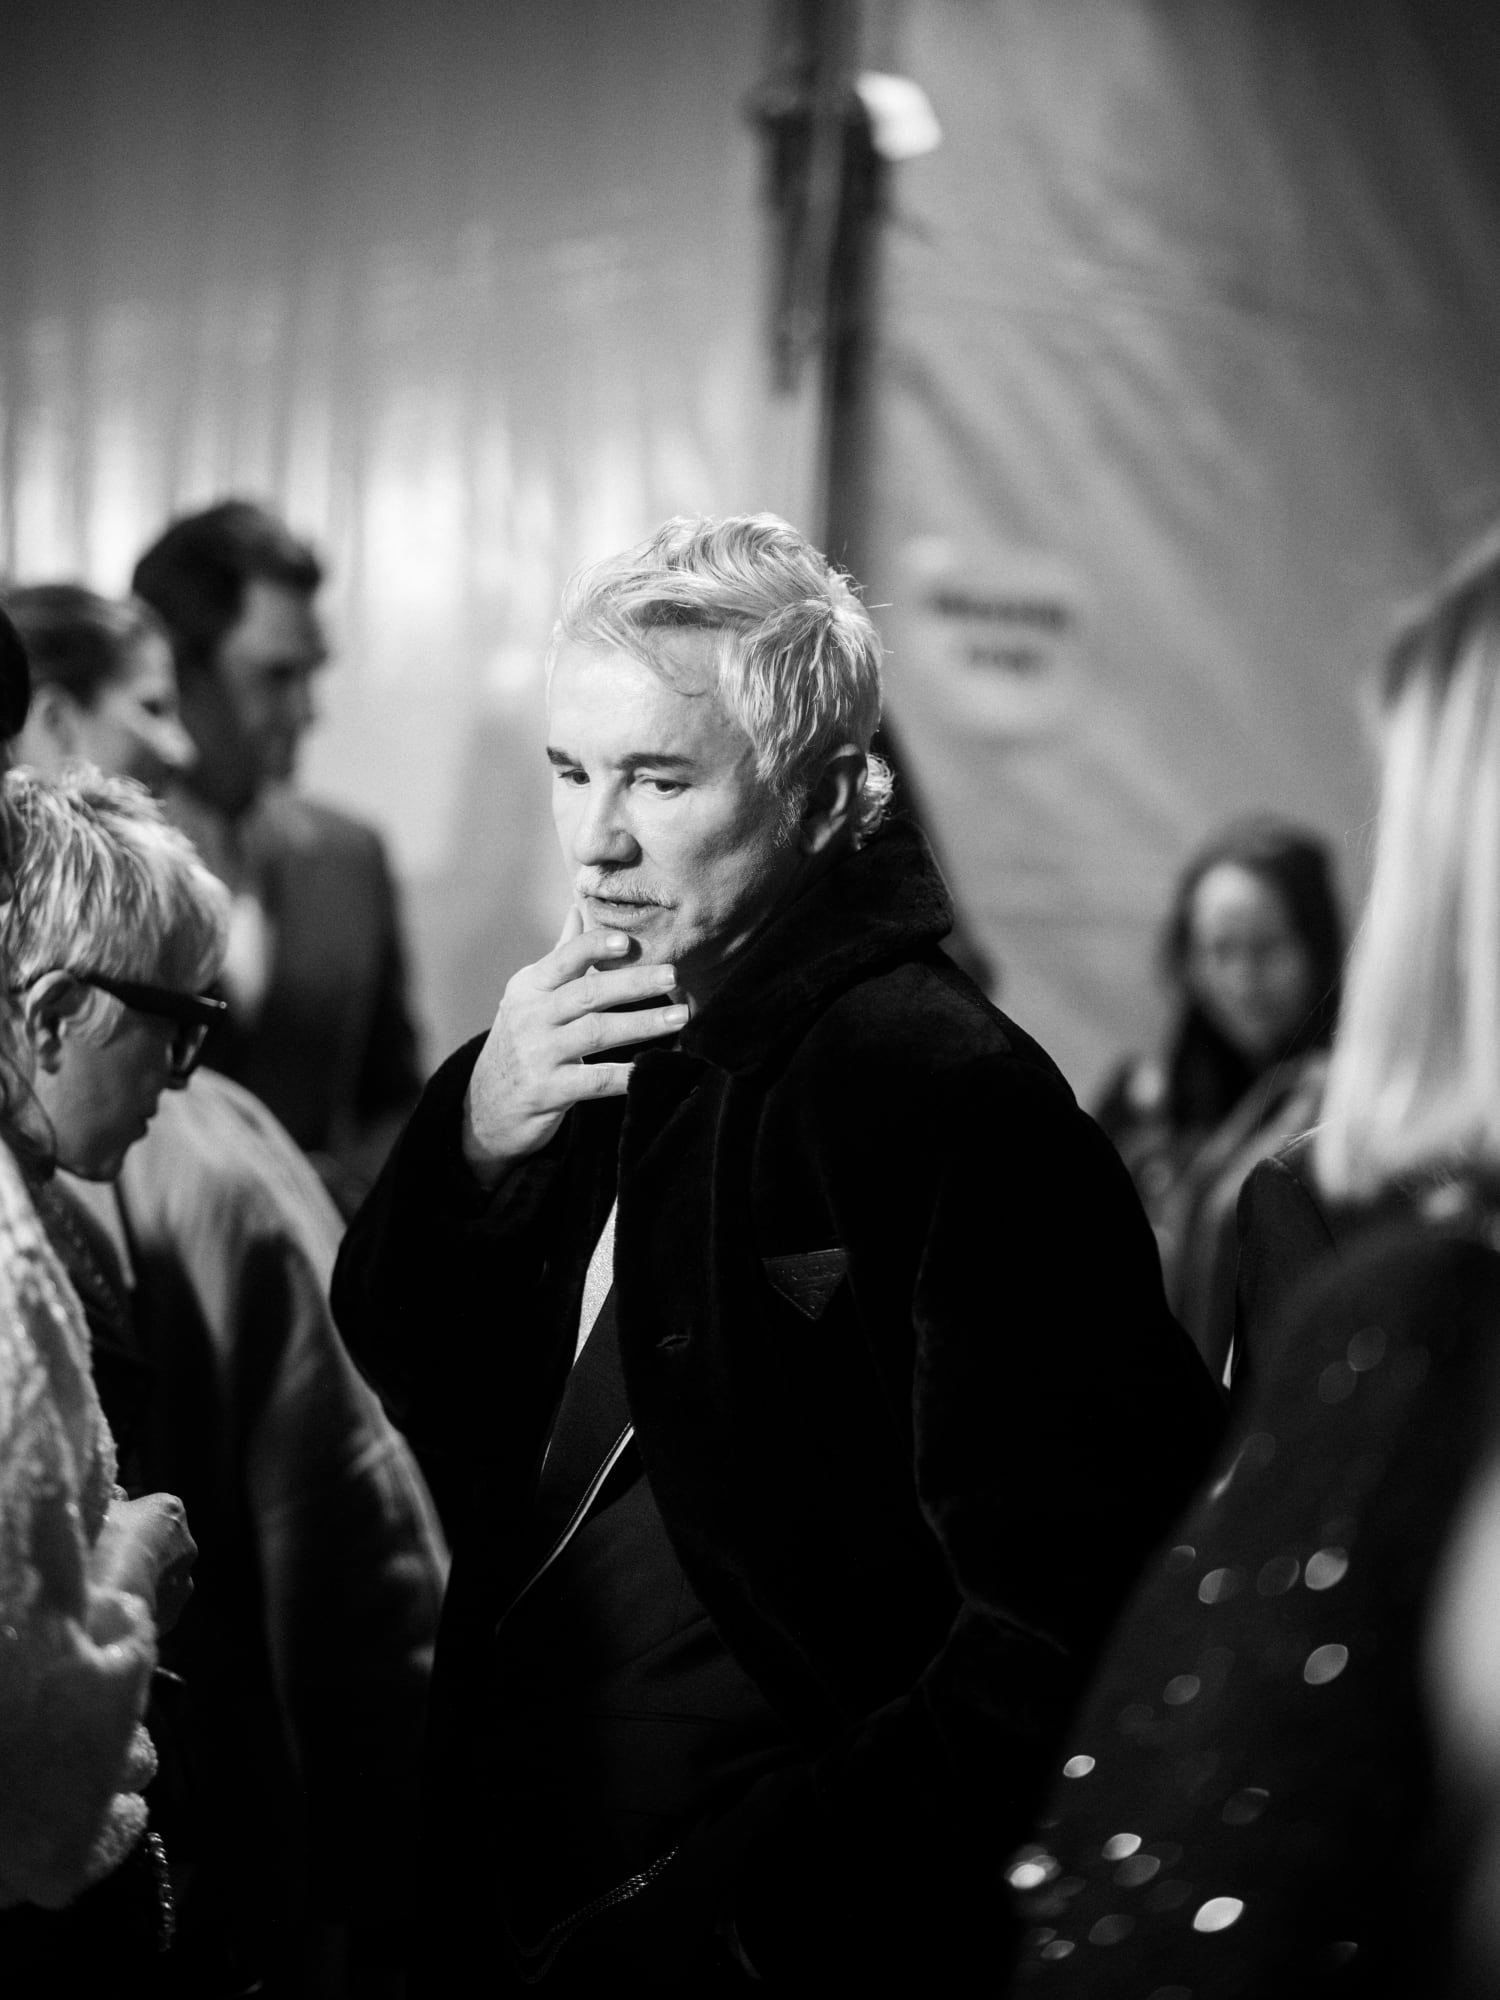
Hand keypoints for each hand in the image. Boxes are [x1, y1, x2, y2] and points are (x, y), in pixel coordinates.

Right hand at [94, 1491, 196, 1634]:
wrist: (109, 1595)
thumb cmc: (103, 1541)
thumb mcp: (102, 1508)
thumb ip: (113, 1500)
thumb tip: (118, 1494)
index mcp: (171, 1510)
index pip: (152, 1512)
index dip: (128, 1523)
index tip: (109, 1534)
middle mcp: (187, 1545)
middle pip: (160, 1547)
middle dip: (139, 1555)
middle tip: (106, 1565)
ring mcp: (183, 1583)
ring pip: (160, 1581)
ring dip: (142, 1585)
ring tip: (109, 1593)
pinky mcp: (174, 1616)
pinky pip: (155, 1610)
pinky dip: (140, 1611)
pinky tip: (115, 1613)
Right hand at [462, 906, 688, 1183]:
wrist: (486, 1106)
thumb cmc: (521, 1042)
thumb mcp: (530, 996)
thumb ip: (561, 956)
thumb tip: (580, 906)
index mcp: (530, 987)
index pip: (564, 958)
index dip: (595, 946)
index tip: (629, 940)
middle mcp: (531, 1016)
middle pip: (587, 993)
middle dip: (633, 982)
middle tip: (673, 975)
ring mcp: (537, 1055)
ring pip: (596, 1033)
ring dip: (642, 1024)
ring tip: (681, 1018)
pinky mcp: (547, 1091)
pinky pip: (594, 1081)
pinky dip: (625, 1075)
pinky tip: (651, 1069)